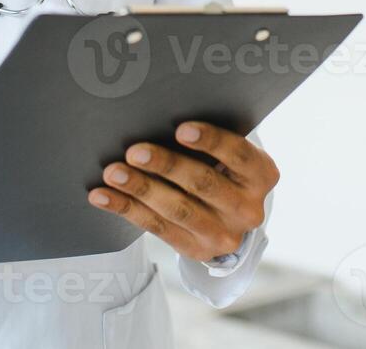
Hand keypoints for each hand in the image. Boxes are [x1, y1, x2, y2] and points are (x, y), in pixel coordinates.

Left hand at [86, 121, 278, 261]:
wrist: (230, 218)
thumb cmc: (222, 168)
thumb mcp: (229, 154)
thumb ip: (209, 141)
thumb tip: (157, 114)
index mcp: (262, 174)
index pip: (238, 154)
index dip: (211, 141)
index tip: (180, 130)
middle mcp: (248, 208)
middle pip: (203, 183)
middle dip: (166, 165)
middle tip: (134, 151)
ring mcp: (224, 235)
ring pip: (177, 209)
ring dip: (140, 189)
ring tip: (113, 172)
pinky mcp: (197, 251)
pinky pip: (157, 228)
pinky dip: (126, 209)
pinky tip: (103, 195)